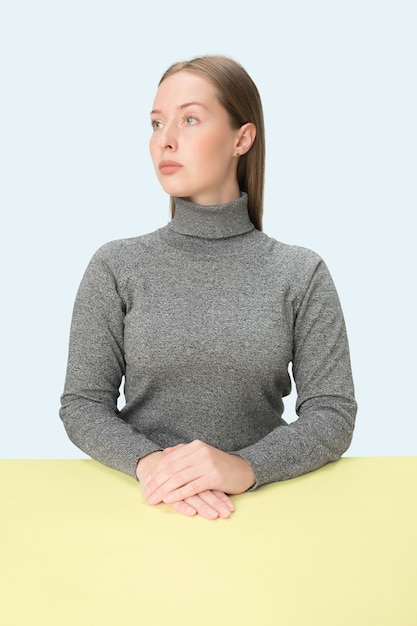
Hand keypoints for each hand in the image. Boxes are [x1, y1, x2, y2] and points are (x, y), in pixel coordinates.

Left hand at [141, 440, 255, 506]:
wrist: (243, 469)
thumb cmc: (220, 464)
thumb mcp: (201, 453)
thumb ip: (184, 451)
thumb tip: (166, 452)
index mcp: (195, 446)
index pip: (170, 459)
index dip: (156, 471)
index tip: (146, 482)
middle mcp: (200, 453)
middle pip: (172, 469)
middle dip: (156, 483)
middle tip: (146, 494)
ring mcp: (207, 464)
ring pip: (179, 478)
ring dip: (164, 490)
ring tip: (154, 499)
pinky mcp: (214, 477)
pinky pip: (192, 487)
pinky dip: (178, 494)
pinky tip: (169, 499)